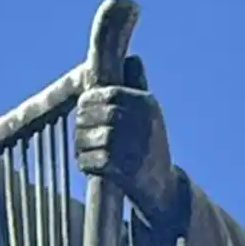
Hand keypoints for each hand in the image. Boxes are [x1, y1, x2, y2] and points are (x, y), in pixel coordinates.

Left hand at [75, 57, 183, 228]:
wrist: (163, 187)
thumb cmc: (150, 144)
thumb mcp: (150, 113)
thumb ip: (137, 86)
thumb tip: (132, 58)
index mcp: (147, 104)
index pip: (107, 93)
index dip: (88, 100)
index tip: (82, 108)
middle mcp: (142, 122)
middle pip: (93, 114)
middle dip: (81, 123)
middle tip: (81, 132)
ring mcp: (134, 146)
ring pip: (88, 138)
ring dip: (81, 145)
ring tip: (86, 149)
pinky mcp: (124, 171)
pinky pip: (90, 160)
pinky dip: (85, 163)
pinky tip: (91, 165)